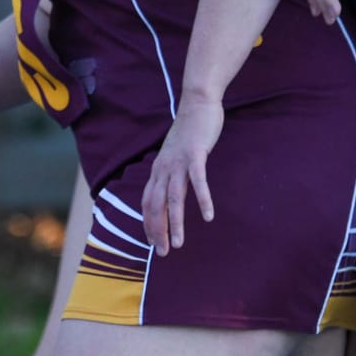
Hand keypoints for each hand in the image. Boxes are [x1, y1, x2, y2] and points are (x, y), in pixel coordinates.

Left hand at [142, 98, 222, 255]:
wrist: (197, 103)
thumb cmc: (188, 131)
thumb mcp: (174, 155)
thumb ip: (170, 172)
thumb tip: (168, 190)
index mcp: (157, 169)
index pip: (147, 203)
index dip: (148, 224)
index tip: (153, 243)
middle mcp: (163, 168)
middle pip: (156, 205)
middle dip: (158, 231)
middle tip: (163, 253)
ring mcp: (179, 161)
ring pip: (173, 198)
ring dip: (176, 223)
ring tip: (179, 244)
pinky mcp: (196, 154)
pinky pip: (198, 181)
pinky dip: (202, 199)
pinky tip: (208, 216)